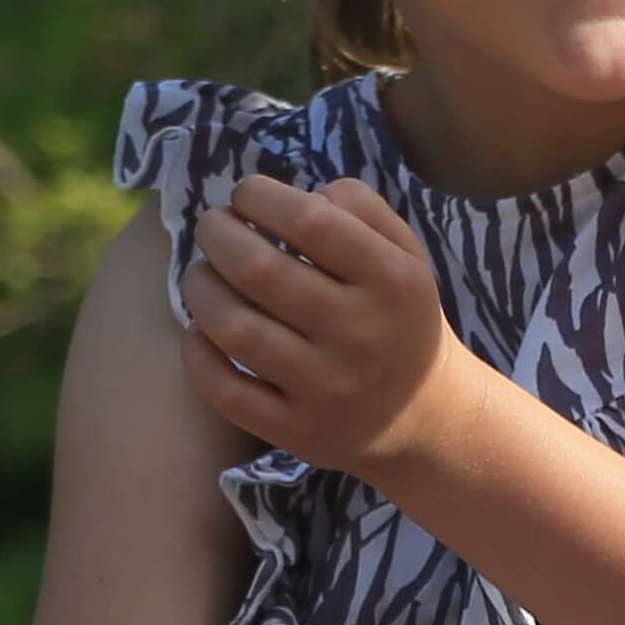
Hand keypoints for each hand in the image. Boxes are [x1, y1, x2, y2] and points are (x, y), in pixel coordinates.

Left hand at [182, 174, 484, 488]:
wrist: (426, 418)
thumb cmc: (401, 320)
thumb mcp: (408, 257)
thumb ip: (363, 210)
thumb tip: (301, 193)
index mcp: (394, 284)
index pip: (312, 221)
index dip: (262, 197)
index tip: (246, 195)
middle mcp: (363, 335)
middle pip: (260, 270)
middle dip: (217, 234)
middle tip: (213, 227)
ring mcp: (328, 389)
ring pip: (234, 329)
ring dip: (199, 289)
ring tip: (202, 275)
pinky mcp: (298, 431)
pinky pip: (225, 391)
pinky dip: (198, 355)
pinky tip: (203, 333)